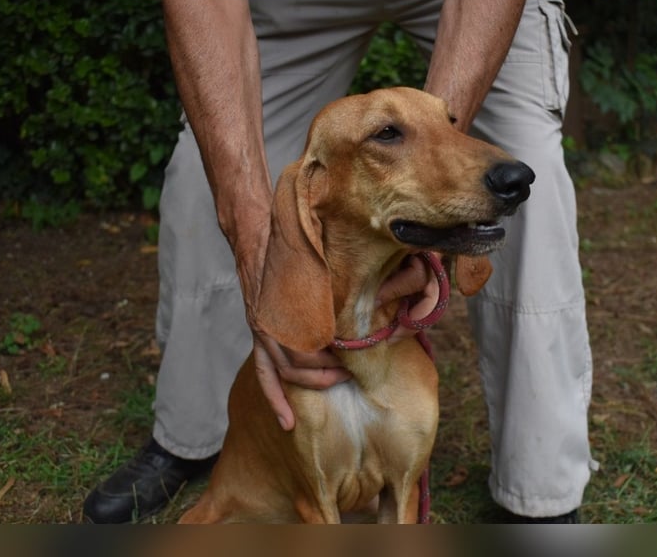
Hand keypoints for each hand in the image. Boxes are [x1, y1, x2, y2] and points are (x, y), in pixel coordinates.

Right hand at [253, 253, 439, 430]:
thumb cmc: (299, 241)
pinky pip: (265, 374)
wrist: (257, 232)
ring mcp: (265, 329)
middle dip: (330, 367)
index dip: (342, 350)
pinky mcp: (258, 334)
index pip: (321, 337)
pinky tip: (289, 422)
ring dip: (312, 380)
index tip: (364, 351)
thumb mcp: (328, 252)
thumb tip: (399, 275)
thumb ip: (351, 273)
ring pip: (287, 369)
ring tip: (337, 380)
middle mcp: (280, 319)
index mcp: (299, 301)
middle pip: (304, 358)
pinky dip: (276, 400)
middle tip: (354, 368)